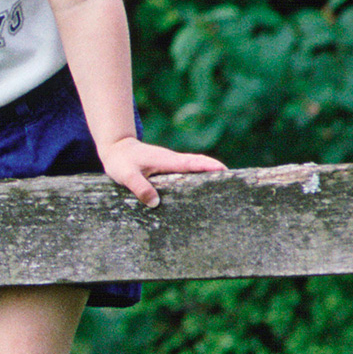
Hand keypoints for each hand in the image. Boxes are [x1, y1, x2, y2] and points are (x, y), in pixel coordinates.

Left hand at [99, 136, 226, 208]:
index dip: (208, 166)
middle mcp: (173, 162)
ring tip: (225, 193)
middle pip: (200, 166)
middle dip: (217, 173)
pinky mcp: (169, 171)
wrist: (116, 149)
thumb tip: (155, 203)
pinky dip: (197, 180)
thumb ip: (139, 187)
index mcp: (166, 160)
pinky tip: (202, 195)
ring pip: (195, 170)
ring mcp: (172, 166)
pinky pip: (187, 174)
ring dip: (209, 177)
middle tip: (235, 186)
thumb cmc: (121, 161)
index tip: (225, 171)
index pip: (192, 162)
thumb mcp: (126, 175)